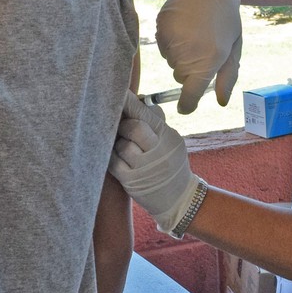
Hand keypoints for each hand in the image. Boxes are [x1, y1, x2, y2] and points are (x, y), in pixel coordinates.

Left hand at [110, 91, 199, 233]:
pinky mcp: (131, 181)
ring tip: (126, 149)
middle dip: (123, 126)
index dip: (129, 102)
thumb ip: (155, 121)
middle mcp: (159, 152)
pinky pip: (113, 162)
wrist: (179, 199)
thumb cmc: (170, 163)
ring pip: (121, 145)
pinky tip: (119, 158)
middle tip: (122, 128)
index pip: (145, 114)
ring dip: (118, 144)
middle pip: (134, 128)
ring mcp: (145, 168)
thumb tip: (137, 98)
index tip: (118, 93)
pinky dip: (112, 157)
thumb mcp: (170, 140)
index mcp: (168, 137)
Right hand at [156, 0, 241, 113]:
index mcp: (209, 60)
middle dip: (191, 68)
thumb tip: (221, 102)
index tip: (185, 107)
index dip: (187, 104)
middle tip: (204, 45)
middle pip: (181, 77)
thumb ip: (228, 76)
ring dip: (182, 54)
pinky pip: (163, 48)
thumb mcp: (234, 46)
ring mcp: (172, 42)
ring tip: (195, 32)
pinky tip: (184, 26)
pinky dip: (172, 42)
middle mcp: (188, 54)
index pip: (190, 95)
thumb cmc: (225, 17)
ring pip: (172, 62)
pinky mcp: (161, 30)